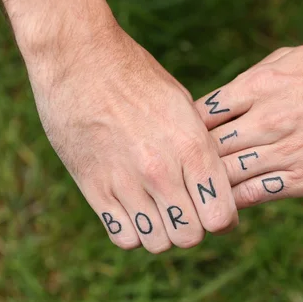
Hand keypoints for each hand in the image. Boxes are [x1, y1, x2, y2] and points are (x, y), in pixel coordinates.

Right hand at [27, 23, 237, 252]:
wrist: (80, 58)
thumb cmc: (137, 76)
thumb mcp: (183, 105)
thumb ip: (200, 148)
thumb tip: (214, 184)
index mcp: (192, 146)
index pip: (221, 217)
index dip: (222, 219)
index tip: (214, 210)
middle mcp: (161, 170)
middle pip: (190, 237)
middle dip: (193, 227)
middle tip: (185, 208)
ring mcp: (125, 181)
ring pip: (157, 243)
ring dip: (162, 232)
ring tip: (158, 208)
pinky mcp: (92, 186)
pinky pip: (122, 236)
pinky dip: (132, 231)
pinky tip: (132, 209)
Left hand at [194, 42, 302, 207]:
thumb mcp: (289, 58)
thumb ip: (251, 79)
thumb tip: (219, 100)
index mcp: (258, 86)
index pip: (203, 113)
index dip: (186, 128)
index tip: (181, 138)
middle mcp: (267, 119)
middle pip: (210, 146)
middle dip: (190, 159)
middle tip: (177, 170)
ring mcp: (287, 150)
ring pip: (228, 174)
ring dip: (208, 183)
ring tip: (193, 190)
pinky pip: (257, 193)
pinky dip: (236, 198)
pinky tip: (224, 200)